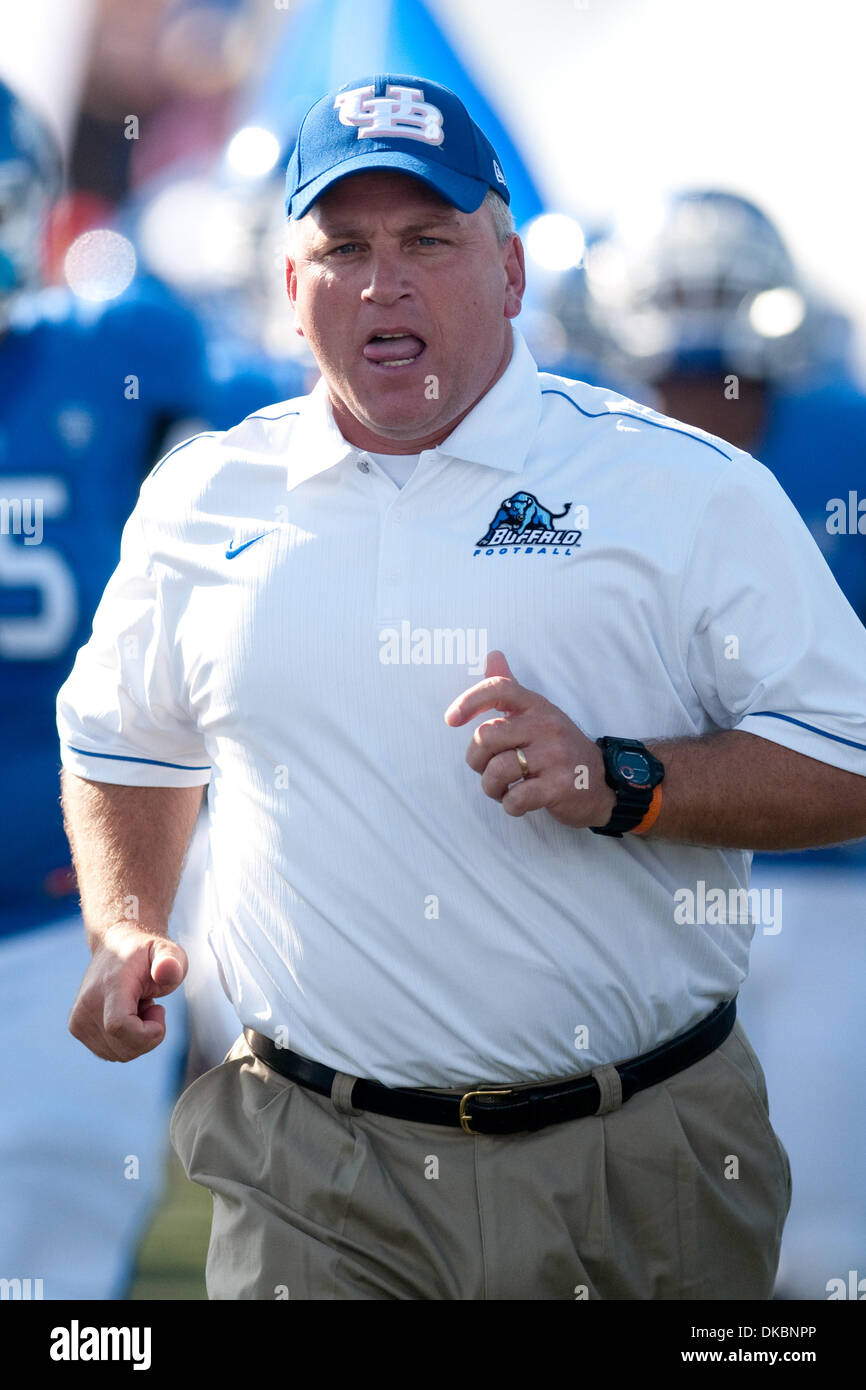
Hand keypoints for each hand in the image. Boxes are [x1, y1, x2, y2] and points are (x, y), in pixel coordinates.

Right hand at [68, 923, 187, 1061]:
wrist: (116, 946)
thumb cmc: (147, 953)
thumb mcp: (168, 951)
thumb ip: (172, 961)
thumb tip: (168, 970)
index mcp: (110, 985)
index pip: (119, 1026)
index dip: (148, 1032)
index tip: (159, 1009)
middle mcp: (87, 1004)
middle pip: (123, 1048)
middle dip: (148, 1034)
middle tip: (150, 1004)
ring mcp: (78, 1019)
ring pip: (118, 1055)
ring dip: (138, 1037)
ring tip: (137, 1006)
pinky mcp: (76, 1028)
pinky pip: (111, 1053)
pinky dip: (126, 1040)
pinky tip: (127, 1015)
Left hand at [444, 650, 615, 828]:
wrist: (604, 782)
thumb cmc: (559, 748)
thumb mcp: (539, 714)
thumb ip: (511, 689)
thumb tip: (492, 655)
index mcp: (537, 706)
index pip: (499, 689)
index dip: (469, 701)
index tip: (451, 719)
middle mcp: (546, 726)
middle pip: (486, 736)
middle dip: (476, 760)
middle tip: (486, 770)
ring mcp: (555, 756)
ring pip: (497, 770)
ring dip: (491, 787)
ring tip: (502, 790)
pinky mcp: (560, 786)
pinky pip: (516, 798)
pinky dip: (510, 805)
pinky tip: (518, 803)